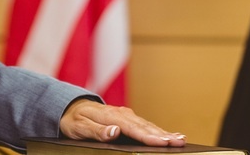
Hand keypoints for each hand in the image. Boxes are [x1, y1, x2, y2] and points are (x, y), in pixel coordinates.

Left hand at [59, 98, 186, 146]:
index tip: (162, 142)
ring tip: (180, 139)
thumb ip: (96, 131)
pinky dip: (158, 130)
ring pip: (147, 125)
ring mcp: (125, 114)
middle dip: (163, 135)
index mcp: (110, 116)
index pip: (132, 128)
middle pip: (144, 126)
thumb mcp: (78, 127)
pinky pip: (145, 125)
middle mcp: (121, 113)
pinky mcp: (127, 118)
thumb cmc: (73, 119)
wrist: (69, 106)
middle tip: (179, 142)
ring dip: (164, 132)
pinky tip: (168, 135)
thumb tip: (115, 131)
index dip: (148, 136)